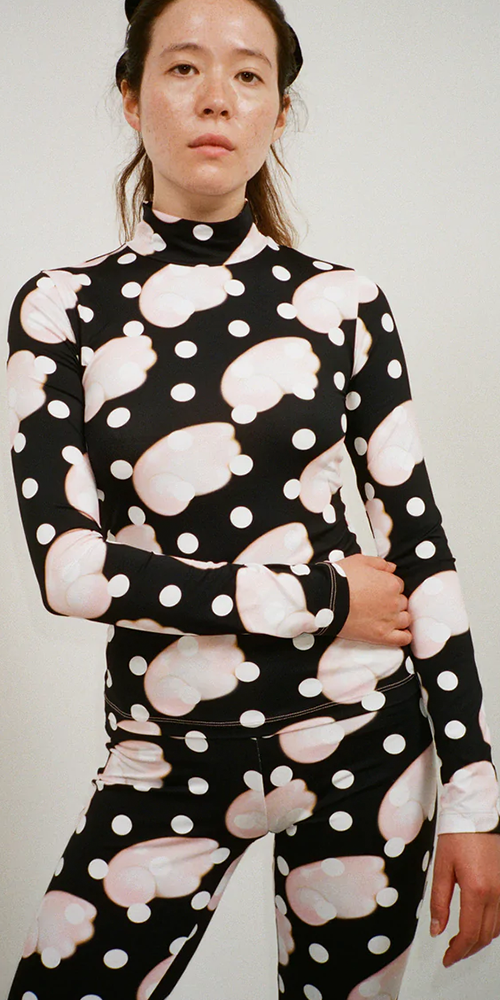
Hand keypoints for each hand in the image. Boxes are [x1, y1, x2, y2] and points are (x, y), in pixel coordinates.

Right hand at [335, 554, 411, 646]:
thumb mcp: (360, 561)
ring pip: (405, 619)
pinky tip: (397, 632)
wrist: (325, 599)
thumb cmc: (340, 579)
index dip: (388, 587)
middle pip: (402, 602)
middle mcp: (394, 602)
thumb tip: (392, 568)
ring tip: (383, 617)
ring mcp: (389, 620)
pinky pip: (403, 638)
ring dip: (398, 617)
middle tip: (376, 603)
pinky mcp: (382, 636)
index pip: (398, 585)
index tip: (377, 590)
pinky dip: (404, 636)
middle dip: (392, 602)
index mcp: (391, 584)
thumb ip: (380, 563)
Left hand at [429, 832, 499, 965]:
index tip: (447, 958)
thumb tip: (436, 928)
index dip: (457, 952)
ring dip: (479, 941)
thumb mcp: (442, 867)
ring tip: (462, 942)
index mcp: (476, 890)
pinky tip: (478, 926)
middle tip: (451, 953)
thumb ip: (439, 901)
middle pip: (484, 937)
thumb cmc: (459, 835)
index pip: (469, 934)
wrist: (478, 814)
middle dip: (467, 950)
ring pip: (496, 930)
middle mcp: (496, 894)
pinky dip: (491, 928)